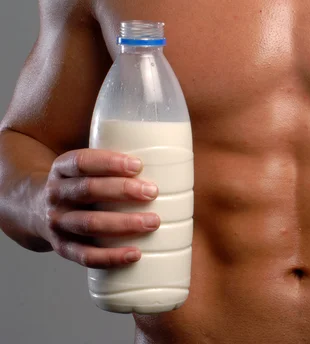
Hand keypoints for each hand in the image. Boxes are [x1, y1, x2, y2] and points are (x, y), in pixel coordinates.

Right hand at [39, 149, 159, 268]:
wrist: (35, 211)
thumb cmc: (79, 186)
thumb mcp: (84, 168)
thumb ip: (113, 163)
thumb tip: (168, 158)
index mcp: (61, 169)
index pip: (81, 162)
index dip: (109, 163)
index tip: (138, 165)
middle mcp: (55, 195)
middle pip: (87, 191)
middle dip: (122, 191)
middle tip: (153, 192)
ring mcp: (57, 223)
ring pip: (88, 224)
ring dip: (123, 224)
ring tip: (153, 222)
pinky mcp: (63, 247)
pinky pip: (86, 255)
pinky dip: (111, 256)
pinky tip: (135, 254)